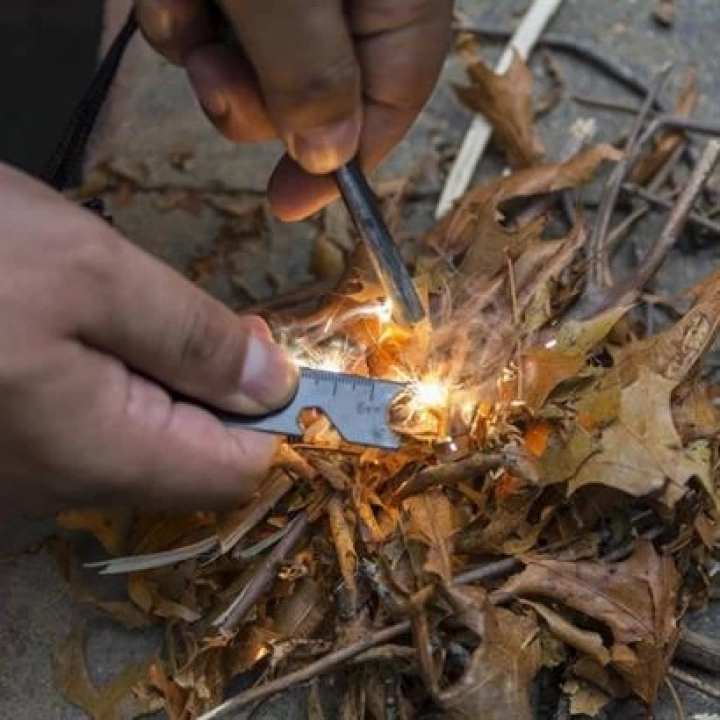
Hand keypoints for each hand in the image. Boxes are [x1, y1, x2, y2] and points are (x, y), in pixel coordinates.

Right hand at [0, 163, 296, 515]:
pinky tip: (80, 329)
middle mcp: (61, 485)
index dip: (277, 419)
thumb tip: (274, 386)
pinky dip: (112, 377)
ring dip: (162, 376)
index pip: (236, 471)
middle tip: (201, 314)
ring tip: (129, 311)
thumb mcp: (91, 273)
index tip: (279, 356)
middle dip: (217, 388)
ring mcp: (22, 472)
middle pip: (188, 456)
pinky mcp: (1, 442)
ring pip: (138, 438)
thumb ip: (194, 338)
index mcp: (99, 453)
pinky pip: (86, 424)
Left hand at [135, 0, 452, 219]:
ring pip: (251, 63)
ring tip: (191, 5)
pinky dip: (183, 16)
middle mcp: (352, 0)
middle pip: (311, 95)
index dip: (340, 166)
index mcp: (397, 1)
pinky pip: (211, 21)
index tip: (287, 207)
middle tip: (220, 73)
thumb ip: (311, 75)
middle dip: (253, 102)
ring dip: (209, 59)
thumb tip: (330, 159)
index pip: (388, 106)